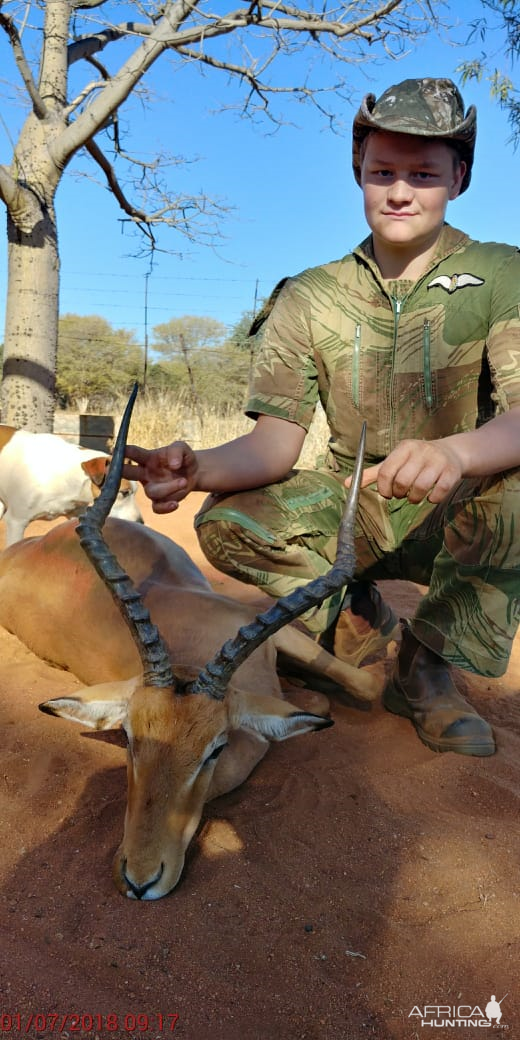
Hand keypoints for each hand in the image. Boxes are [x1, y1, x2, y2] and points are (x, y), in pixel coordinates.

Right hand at [122, 441, 198, 512]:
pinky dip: (166, 507)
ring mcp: (152, 488)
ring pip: (151, 492)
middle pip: (128, 473)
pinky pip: (157, 508)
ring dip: (168, 488)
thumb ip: (177, 452)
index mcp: (148, 458)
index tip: (116, 450)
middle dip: (120, 471)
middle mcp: (146, 473)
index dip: (124, 451)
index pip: (134, 454)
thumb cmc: (183, 458)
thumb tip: (173, 465)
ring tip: (183, 481)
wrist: (195, 472)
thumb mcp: (182, 448)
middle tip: (111, 469)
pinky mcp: (160, 501)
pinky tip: (175, 504)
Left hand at [346, 439, 463, 502]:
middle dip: (399, 493)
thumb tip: (347, 483)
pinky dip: (433, 499)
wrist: (451, 453)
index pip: (386, 471)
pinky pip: (439, 492)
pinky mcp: (451, 472)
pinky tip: (431, 496)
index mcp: (404, 448)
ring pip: (420, 488)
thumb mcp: (395, 462)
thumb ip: (372, 474)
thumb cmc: (416, 460)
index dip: (384, 488)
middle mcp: (421, 451)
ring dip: (414, 499)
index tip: (387, 493)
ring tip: (414, 497)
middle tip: (401, 494)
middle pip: (402, 481)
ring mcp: (437, 461)